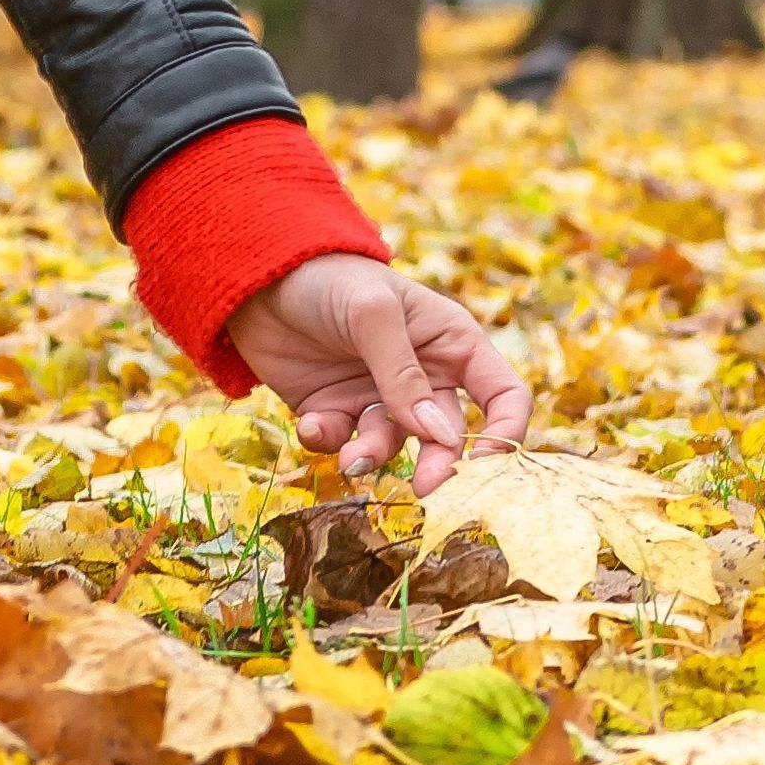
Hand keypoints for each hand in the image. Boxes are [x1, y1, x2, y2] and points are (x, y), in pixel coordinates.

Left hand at [228, 254, 529, 492]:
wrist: (259, 276)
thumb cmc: (331, 278)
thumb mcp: (373, 313)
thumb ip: (403, 374)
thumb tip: (439, 435)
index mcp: (451, 343)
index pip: (504, 394)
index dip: (505, 432)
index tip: (485, 463)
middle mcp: (423, 376)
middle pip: (448, 436)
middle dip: (436, 463)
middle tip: (421, 488)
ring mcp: (379, 396)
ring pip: (392, 445)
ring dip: (373, 455)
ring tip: (349, 456)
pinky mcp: (337, 410)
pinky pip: (341, 442)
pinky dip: (328, 440)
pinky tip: (310, 423)